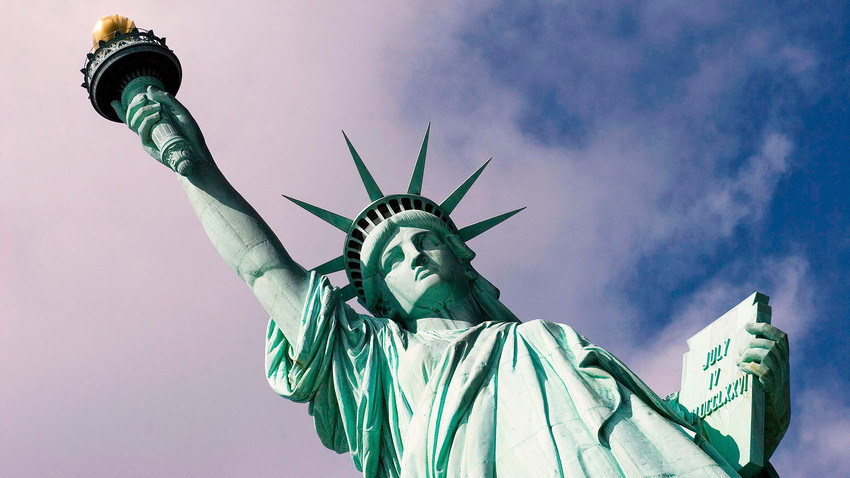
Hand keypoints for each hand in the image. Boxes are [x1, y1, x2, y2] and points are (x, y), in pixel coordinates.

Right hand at [111, 86, 211, 169]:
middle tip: (144, 97)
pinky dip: (147, 121)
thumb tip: (149, 89)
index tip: (126, 98)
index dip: (125, 106)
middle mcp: (147, 129)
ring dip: (143, 111)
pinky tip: (157, 115)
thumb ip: (166, 100)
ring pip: (133, 122)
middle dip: (134, 104)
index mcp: (153, 120)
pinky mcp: (148, 145)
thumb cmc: (190, 132)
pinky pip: (141, 131)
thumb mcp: (180, 112)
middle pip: (130, 115)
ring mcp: (147, 137)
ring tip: (158, 107)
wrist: (197, 151)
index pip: (133, 113)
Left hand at [737, 321, 789, 456]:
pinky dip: (750, 367)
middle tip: (740, 353)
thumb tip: (738, 345)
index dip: (765, 328)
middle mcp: (784, 367)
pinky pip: (764, 372)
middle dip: (752, 344)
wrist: (774, 418)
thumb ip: (757, 358)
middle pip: (772, 345)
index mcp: (783, 360)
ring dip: (750, 355)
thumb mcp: (764, 371)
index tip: (748, 325)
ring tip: (739, 362)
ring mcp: (780, 378)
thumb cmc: (763, 391)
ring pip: (769, 355)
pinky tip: (742, 369)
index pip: (781, 337)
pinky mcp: (772, 390)